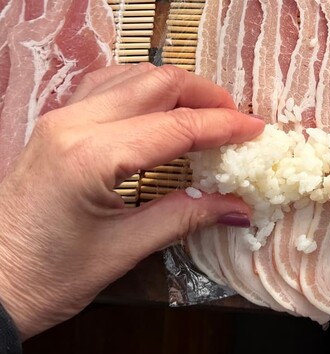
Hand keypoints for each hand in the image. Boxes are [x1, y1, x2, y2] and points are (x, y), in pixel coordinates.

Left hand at [0, 63, 262, 339]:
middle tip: (235, 120)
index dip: (224, 125)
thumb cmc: (49, 278)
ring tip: (205, 113)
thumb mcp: (122, 250)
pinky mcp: (55, 122)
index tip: (257, 130)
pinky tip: (160, 109)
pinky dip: (144, 87)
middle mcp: (75, 122)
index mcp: (93, 156)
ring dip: (176, 87)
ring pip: (134, 75)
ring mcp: (61, 116)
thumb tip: (241, 207)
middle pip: (158, 82)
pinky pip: (109, 83)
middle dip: (206, 95)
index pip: (177, 126)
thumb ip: (185, 217)